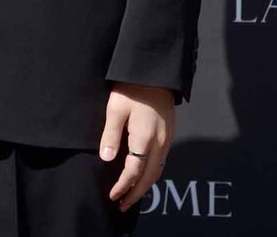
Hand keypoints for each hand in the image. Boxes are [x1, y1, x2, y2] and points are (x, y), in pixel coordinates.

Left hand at [99, 82, 173, 212]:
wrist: (155, 71)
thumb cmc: (132, 87)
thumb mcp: (116, 108)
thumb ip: (111, 134)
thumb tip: (106, 159)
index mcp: (144, 138)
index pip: (134, 171)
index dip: (123, 186)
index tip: (112, 196)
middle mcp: (159, 142)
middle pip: (149, 177)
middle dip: (136, 193)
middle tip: (122, 204)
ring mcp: (167, 137)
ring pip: (158, 170)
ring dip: (146, 185)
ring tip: (132, 193)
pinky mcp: (170, 132)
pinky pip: (163, 159)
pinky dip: (153, 172)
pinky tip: (145, 172)